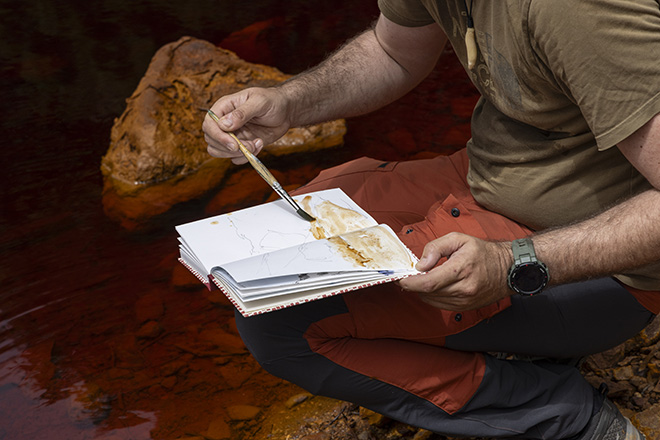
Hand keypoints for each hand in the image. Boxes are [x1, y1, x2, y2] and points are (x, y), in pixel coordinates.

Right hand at [203, 87, 291, 163]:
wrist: (285, 112)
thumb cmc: (272, 101)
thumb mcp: (259, 102)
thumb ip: (242, 113)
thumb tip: (224, 124)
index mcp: (224, 107)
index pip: (209, 124)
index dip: (218, 136)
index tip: (234, 144)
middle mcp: (224, 122)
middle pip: (211, 140)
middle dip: (229, 148)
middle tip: (249, 145)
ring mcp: (232, 135)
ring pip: (219, 151)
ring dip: (238, 154)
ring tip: (256, 144)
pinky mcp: (241, 144)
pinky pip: (234, 158)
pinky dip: (246, 157)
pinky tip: (259, 145)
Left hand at [398, 232, 512, 310]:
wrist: (508, 269)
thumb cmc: (483, 252)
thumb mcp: (458, 239)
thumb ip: (436, 248)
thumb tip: (420, 264)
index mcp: (461, 269)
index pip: (428, 283)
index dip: (410, 283)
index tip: (399, 278)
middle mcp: (463, 289)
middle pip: (428, 293)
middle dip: (413, 285)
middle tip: (407, 275)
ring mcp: (465, 301)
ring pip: (432, 300)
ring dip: (422, 291)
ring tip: (422, 278)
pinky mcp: (465, 308)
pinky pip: (440, 304)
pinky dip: (432, 296)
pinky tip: (434, 285)